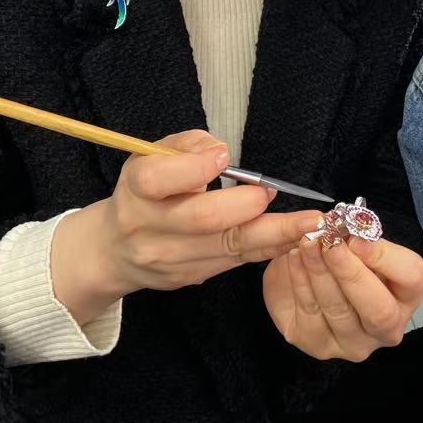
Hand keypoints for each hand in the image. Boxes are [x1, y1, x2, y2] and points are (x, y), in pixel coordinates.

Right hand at [52, 130, 322, 322]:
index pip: (157, 180)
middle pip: (200, 219)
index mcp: (136, 189)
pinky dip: (269, 248)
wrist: (115, 250)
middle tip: (270, 192)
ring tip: (307, 222)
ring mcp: (170, 259)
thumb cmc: (145, 192)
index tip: (224, 158)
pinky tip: (295, 237)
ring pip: (227, 246)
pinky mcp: (190, 277)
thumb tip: (220, 153)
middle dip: (243, 205)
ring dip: (273, 232)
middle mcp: (148, 228)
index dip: (193, 168)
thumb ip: (187, 145)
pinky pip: (236, 261)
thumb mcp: (153, 156)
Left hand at [262, 234, 422, 361]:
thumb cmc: (342, 256)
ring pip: (339, 311)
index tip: (357, 236)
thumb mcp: (354, 240)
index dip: (385, 257)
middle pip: (379, 309)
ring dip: (321, 272)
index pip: (411, 277)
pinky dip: (300, 281)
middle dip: (351, 272)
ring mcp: (353, 342)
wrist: (307, 276)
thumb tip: (346, 233)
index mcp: (406, 294)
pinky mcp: (319, 345)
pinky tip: (295, 258)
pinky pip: (310, 313)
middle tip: (331, 243)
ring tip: (308, 243)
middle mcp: (387, 326)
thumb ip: (356, 236)